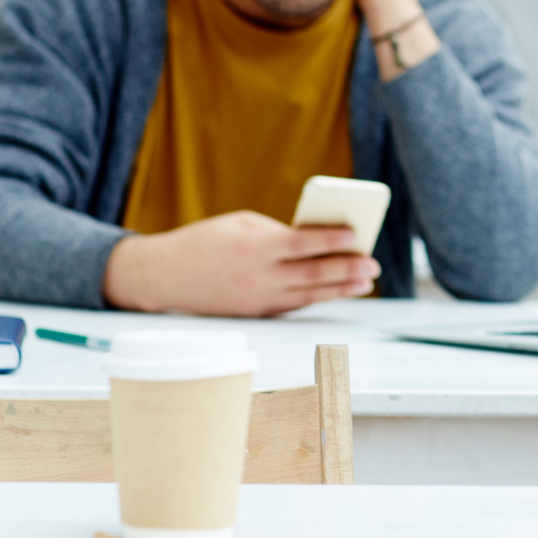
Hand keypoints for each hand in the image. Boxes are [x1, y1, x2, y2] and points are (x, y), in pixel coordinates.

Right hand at [102, 210, 379, 316]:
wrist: (165, 275)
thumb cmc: (205, 241)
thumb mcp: (241, 223)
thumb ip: (278, 232)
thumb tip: (315, 241)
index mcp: (255, 247)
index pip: (303, 244)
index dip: (332, 241)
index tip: (357, 236)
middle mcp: (259, 277)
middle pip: (313, 275)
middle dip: (347, 270)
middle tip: (373, 265)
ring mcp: (257, 300)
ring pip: (308, 296)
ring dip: (340, 289)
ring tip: (364, 282)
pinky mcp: (255, 314)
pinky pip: (292, 305)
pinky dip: (316, 298)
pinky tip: (336, 292)